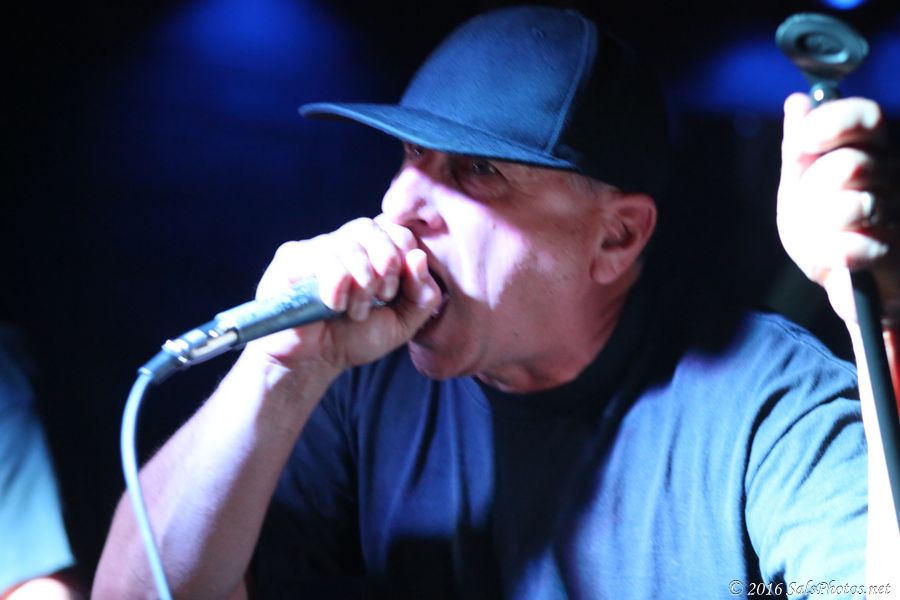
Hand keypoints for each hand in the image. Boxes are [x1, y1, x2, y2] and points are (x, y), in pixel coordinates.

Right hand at [245, 216, 440, 373]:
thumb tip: (419, 257)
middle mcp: (341, 242)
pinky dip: (337, 286)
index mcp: (370, 250)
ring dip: (361, 284)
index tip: (396, 289)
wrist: (313, 363)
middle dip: (385, 265)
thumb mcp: (402, 323)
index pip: (394, 226)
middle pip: (371, 228)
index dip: (403, 252)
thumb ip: (423, 295)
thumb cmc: (355, 338)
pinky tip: (332, 307)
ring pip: (348, 244)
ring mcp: (314, 247)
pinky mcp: (290, 259)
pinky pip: (322, 259)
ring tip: (355, 313)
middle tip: (382, 297)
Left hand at [777, 93, 899, 325]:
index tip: (801, 143)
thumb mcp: (800, 186)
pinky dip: (833, 252)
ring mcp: (898, 215)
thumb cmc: (823, 228)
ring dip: (822, 226)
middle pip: (851, 164)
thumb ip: (799, 147)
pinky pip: (856, 247)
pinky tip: (835, 254)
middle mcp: (893, 176)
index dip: (831, 124)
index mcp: (871, 152)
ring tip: (825, 234)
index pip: (867, 117)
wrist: (844, 283)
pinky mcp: (895, 255)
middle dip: (815, 189)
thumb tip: (798, 101)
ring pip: (853, 206)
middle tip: (812, 206)